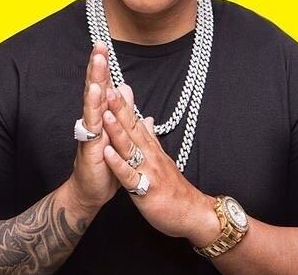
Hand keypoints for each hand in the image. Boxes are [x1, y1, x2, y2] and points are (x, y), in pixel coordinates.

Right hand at [65, 42, 120, 214]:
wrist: (92, 191)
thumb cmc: (104, 163)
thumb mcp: (116, 132)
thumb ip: (121, 110)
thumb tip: (125, 87)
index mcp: (102, 116)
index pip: (103, 86)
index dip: (104, 67)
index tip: (105, 45)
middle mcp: (94, 120)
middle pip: (95, 87)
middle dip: (97, 66)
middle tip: (99, 44)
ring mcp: (90, 131)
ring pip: (92, 101)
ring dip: (95, 80)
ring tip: (98, 61)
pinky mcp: (89, 145)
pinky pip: (92, 124)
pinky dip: (94, 108)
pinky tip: (96, 93)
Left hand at [101, 84, 218, 243]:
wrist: (192, 213)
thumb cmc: (174, 188)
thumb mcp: (162, 158)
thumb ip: (152, 138)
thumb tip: (149, 118)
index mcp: (150, 148)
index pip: (135, 121)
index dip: (123, 104)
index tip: (112, 85)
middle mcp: (149, 154)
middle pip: (132, 127)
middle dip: (119, 108)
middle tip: (107, 86)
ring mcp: (148, 170)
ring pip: (130, 147)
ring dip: (117, 130)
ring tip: (105, 112)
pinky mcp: (145, 189)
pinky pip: (129, 175)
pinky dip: (118, 164)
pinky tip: (107, 152)